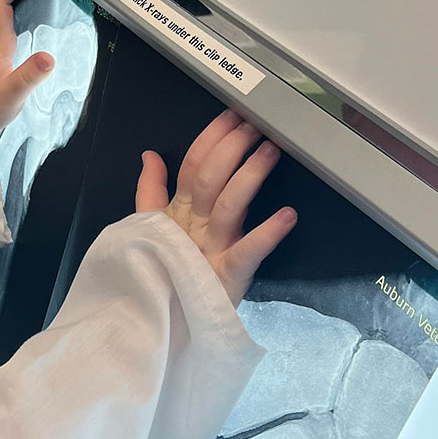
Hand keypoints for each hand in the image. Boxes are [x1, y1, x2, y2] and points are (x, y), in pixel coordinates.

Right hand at [135, 110, 296, 304]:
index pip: (192, 165)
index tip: (233, 114)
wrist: (165, 324)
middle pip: (209, 177)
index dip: (211, 138)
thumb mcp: (151, 230)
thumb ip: (150, 191)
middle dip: (232, 147)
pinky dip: (268, 234)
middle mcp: (193, 226)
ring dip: (250, 175)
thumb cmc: (166, 274)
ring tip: (271, 151)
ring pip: (228, 204)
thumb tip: (149, 155)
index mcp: (177, 213)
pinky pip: (248, 252)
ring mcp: (209, 250)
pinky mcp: (226, 276)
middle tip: (256, 124)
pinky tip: (289, 215)